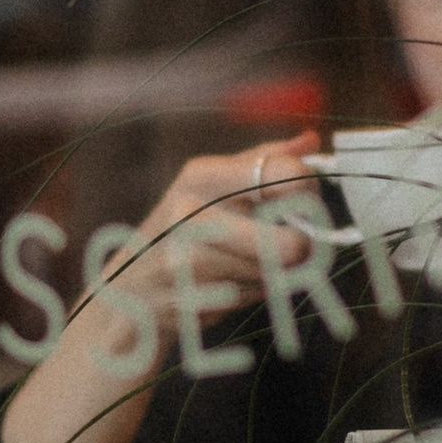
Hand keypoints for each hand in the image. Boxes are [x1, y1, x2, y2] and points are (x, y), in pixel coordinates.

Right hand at [93, 133, 325, 369]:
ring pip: (279, 276)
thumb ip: (263, 161)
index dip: (310, 192)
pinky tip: (230, 283)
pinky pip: (256, 298)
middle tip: (294, 243)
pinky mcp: (196, 301)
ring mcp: (192, 262)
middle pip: (292, 243)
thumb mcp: (212, 183)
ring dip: (277, 272)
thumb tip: (311, 141)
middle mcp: (193, 215)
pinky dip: (255, 292)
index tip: (306, 200)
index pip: (284, 175)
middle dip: (303, 248)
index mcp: (201, 175)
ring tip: (248, 263)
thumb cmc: (181, 229)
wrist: (130, 289)